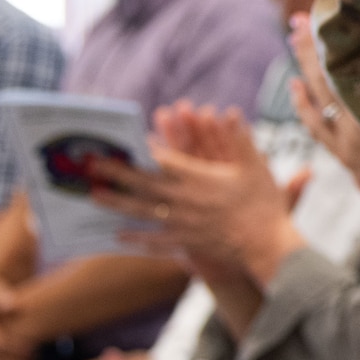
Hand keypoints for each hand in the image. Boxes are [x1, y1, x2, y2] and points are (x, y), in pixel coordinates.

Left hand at [97, 104, 306, 285]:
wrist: (268, 246)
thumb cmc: (264, 206)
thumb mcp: (257, 168)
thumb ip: (241, 140)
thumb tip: (232, 113)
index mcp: (201, 180)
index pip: (162, 162)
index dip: (139, 153)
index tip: (120, 145)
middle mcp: (185, 201)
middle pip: (143, 185)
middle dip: (116, 174)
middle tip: (91, 166)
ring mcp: (183, 224)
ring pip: (142, 212)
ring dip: (115, 204)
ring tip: (93, 196)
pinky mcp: (186, 243)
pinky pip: (155, 241)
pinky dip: (135, 238)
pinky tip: (118, 236)